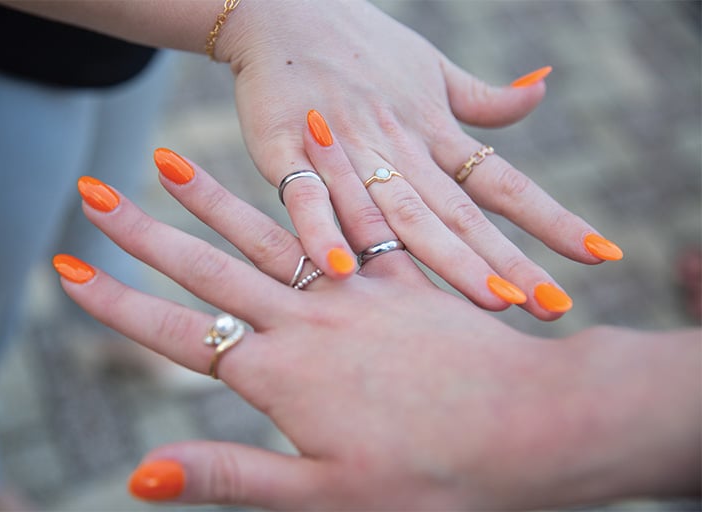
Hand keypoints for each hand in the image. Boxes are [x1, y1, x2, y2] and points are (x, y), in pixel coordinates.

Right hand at [56, 156, 697, 509]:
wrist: (532, 428)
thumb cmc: (433, 479)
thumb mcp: (323, 498)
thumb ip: (231, 477)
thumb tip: (140, 475)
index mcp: (282, 376)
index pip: (176, 334)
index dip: (115, 305)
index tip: (67, 270)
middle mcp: (310, 320)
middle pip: (210, 269)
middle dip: (145, 234)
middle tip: (96, 193)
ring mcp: (356, 292)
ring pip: (270, 233)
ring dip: (215, 198)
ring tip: (171, 163)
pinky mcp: (401, 279)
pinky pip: (352, 222)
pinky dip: (321, 185)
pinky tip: (304, 149)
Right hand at [218, 0, 622, 318]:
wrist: (283, 11)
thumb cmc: (360, 44)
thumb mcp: (430, 68)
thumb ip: (481, 98)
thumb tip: (540, 91)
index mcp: (433, 131)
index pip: (504, 182)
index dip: (552, 220)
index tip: (603, 255)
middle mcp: (399, 147)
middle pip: (460, 213)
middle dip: (508, 262)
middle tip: (554, 307)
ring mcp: (346, 149)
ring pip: (399, 212)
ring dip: (445, 259)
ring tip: (491, 302)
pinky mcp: (287, 152)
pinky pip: (307, 196)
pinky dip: (322, 231)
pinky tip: (342, 272)